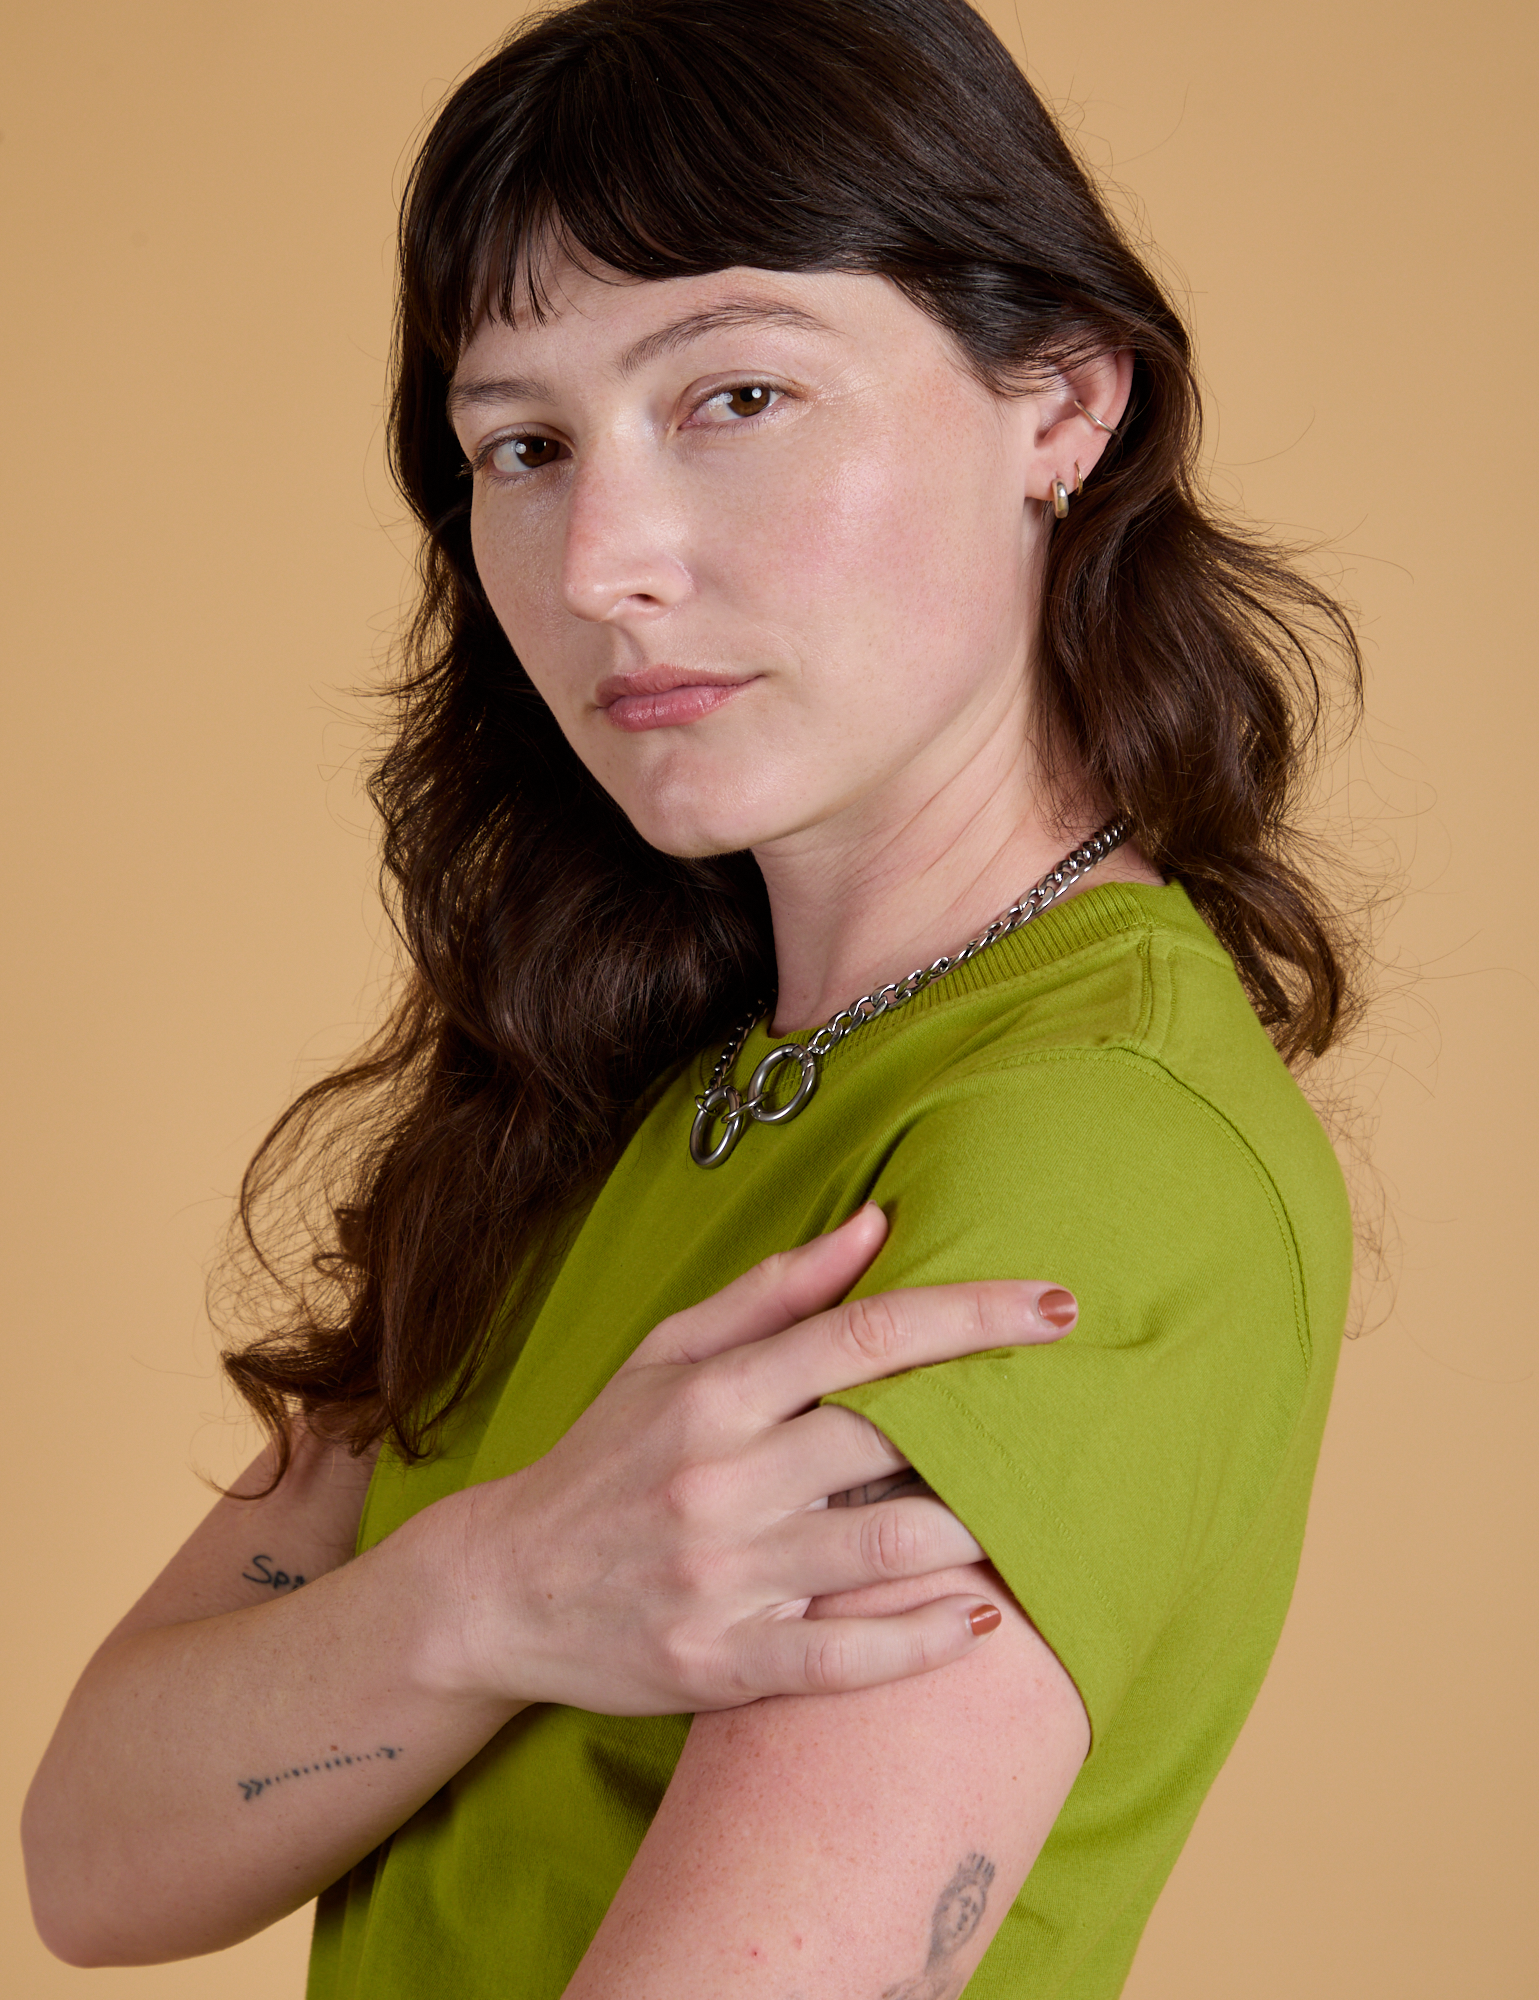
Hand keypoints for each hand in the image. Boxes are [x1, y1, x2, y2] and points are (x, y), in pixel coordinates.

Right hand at [434, 1204, 1075, 1714]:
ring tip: (1031, 1514)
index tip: (1058, 1306)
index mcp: (712, 1392)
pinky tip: (978, 1614)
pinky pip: (849, 1659)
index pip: (865, 1336)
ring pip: (887, 1547)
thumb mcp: (667, 1354)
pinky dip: (926, 1639)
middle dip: (996, 1423)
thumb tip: (877, 1222)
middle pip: (892, 1439)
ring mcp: (722, 1578)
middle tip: (1071, 1417)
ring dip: (977, 1530)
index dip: (973, 1314)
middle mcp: (720, 1479)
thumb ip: (774, 1291)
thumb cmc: (602, 1456)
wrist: (501, 1590)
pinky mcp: (723, 1665)